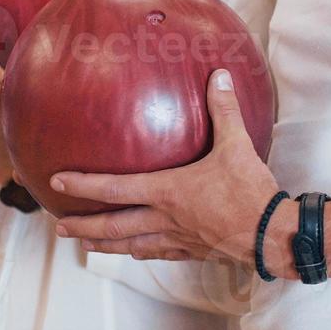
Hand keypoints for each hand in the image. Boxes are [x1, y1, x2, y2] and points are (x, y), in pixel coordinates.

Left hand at [51, 69, 283, 266]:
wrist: (273, 236)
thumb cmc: (251, 192)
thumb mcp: (236, 146)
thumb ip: (223, 110)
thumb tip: (220, 76)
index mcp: (167, 192)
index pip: (114, 188)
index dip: (83, 184)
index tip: (57, 182)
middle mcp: (165, 218)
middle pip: (114, 226)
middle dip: (84, 225)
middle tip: (60, 227)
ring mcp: (177, 239)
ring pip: (131, 244)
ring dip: (105, 244)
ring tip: (86, 244)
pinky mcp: (193, 251)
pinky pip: (159, 253)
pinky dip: (142, 251)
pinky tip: (137, 251)